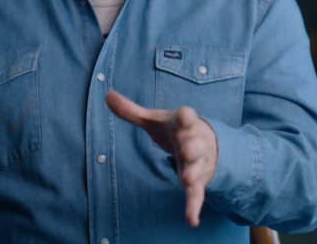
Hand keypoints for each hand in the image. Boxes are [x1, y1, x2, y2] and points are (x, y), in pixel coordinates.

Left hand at [105, 90, 217, 226]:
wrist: (209, 144)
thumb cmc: (176, 130)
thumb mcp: (155, 120)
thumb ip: (132, 111)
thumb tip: (107, 95)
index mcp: (185, 124)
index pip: (187, 118)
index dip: (185, 116)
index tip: (185, 114)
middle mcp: (195, 142)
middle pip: (195, 144)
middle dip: (191, 146)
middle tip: (185, 149)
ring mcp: (198, 163)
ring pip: (197, 168)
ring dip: (193, 173)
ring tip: (187, 180)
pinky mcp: (198, 181)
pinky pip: (197, 194)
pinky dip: (194, 206)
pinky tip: (192, 220)